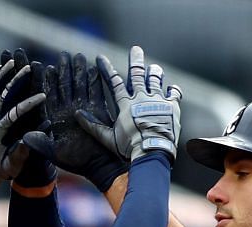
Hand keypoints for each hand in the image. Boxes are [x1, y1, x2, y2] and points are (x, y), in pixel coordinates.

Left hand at [0, 49, 46, 186]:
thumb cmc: (3, 168)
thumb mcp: (12, 166)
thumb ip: (20, 154)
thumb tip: (29, 141)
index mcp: (0, 131)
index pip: (15, 113)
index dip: (29, 104)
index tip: (43, 96)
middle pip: (4, 95)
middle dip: (16, 81)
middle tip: (28, 66)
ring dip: (5, 73)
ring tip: (13, 58)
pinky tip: (1, 65)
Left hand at [21, 53, 128, 190]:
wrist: (97, 166)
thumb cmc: (74, 162)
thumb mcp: (54, 154)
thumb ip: (40, 143)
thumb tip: (25, 137)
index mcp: (54, 117)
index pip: (45, 94)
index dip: (41, 80)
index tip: (36, 65)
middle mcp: (67, 110)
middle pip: (63, 85)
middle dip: (62, 69)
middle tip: (61, 55)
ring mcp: (83, 107)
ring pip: (79, 84)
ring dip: (78, 70)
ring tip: (76, 56)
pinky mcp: (98, 109)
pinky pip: (96, 91)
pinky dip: (95, 79)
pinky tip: (93, 67)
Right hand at [81, 46, 181, 165]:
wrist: (153, 151)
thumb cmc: (130, 148)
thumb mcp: (109, 139)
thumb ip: (93, 126)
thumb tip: (77, 115)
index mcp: (126, 104)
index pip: (114, 82)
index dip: (106, 69)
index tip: (100, 57)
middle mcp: (142, 98)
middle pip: (138, 74)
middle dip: (135, 60)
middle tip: (136, 49)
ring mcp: (158, 100)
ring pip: (156, 80)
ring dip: (155, 72)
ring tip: (154, 67)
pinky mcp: (172, 107)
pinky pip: (174, 94)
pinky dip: (173, 90)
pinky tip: (172, 88)